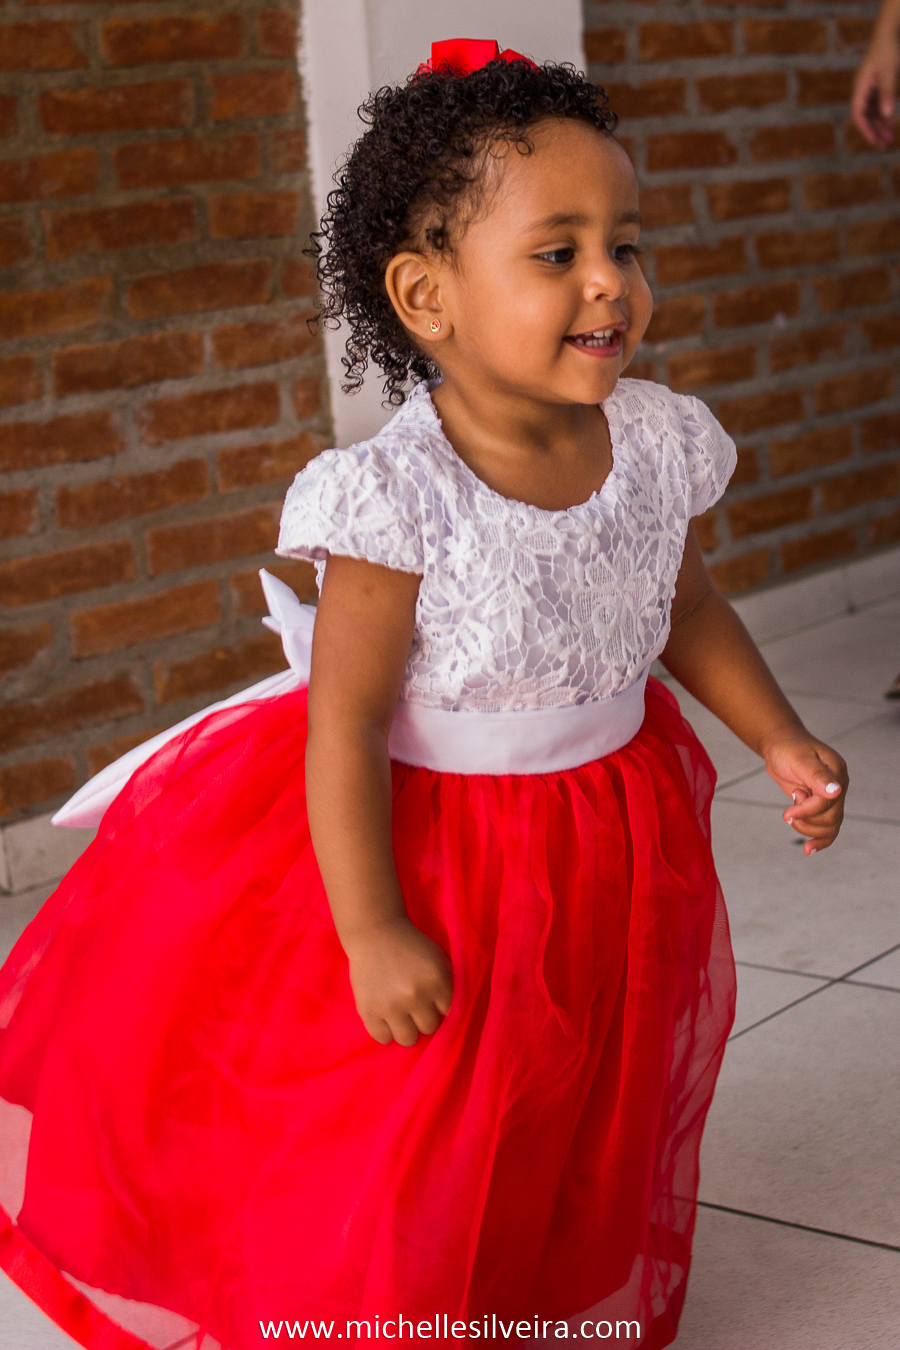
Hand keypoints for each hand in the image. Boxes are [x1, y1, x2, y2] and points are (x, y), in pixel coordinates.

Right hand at [345, 916, 452, 1045]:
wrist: (375, 933)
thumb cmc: (410, 945)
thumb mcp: (438, 958)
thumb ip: (448, 984)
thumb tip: (448, 1015)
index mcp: (436, 981)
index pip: (447, 1014)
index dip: (438, 1007)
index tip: (430, 1001)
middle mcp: (415, 996)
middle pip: (428, 1028)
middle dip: (422, 1018)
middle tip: (413, 1006)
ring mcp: (391, 1006)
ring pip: (407, 1039)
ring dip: (405, 1028)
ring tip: (399, 1016)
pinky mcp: (368, 1011)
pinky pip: (382, 1038)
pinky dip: (385, 1031)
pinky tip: (385, 1019)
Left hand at [761, 729, 848, 855]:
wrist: (781, 746)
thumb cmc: (788, 749)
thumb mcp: (799, 759)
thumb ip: (816, 776)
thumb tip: (836, 791)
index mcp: (837, 773)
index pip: (828, 802)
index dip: (807, 811)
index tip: (787, 814)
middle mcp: (839, 787)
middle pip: (830, 818)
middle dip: (806, 820)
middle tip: (788, 812)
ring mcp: (832, 798)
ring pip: (829, 827)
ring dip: (808, 829)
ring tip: (790, 817)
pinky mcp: (822, 806)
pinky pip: (827, 828)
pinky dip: (819, 840)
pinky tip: (809, 849)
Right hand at [852, 34, 899, 147]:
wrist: (888, 32)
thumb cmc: (887, 50)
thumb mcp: (889, 72)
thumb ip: (888, 94)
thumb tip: (888, 115)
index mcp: (860, 88)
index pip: (859, 115)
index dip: (866, 130)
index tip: (875, 141)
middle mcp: (861, 90)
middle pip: (865, 116)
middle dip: (874, 131)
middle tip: (884, 145)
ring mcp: (868, 88)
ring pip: (871, 112)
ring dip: (879, 125)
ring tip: (889, 137)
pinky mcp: (876, 85)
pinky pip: (877, 104)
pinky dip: (883, 114)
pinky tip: (890, 121)